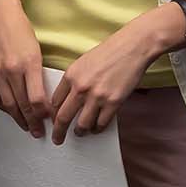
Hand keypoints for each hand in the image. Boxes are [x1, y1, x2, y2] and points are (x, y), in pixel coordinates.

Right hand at [0, 8, 47, 138]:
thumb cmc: (21, 31)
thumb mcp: (37, 51)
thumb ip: (38, 75)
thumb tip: (43, 98)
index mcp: (29, 63)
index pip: (36, 98)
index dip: (42, 113)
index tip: (48, 119)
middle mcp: (12, 69)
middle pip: (22, 104)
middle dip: (31, 121)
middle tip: (37, 132)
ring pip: (7, 104)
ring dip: (17, 118)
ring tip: (24, 125)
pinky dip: (2, 107)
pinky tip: (9, 111)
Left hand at [50, 23, 157, 144]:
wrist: (132, 47)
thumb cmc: (110, 52)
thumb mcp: (83, 62)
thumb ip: (74, 80)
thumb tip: (68, 99)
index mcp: (71, 75)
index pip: (54, 102)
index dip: (53, 114)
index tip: (54, 120)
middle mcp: (81, 87)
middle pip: (63, 117)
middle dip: (59, 131)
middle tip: (58, 138)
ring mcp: (97, 96)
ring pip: (82, 124)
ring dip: (80, 131)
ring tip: (80, 132)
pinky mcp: (113, 102)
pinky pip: (101, 123)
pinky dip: (97, 129)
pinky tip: (96, 128)